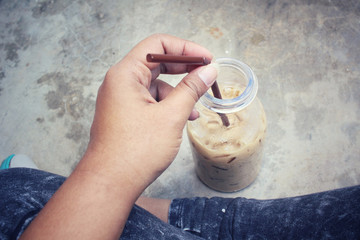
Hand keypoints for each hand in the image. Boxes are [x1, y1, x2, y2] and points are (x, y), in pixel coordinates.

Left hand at [20, 34, 217, 239]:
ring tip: (196, 108)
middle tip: (206, 73)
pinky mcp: (125, 115)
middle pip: (156, 63)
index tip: (206, 58)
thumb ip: (191, 89)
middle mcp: (120, 83)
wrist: (110, 183)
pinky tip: (183, 119)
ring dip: (177, 92)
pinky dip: (167, 106)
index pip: (157, 45)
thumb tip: (208, 70)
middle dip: (184, 68)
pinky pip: (150, 101)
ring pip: (155, 85)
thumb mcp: (171, 115)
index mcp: (125, 74)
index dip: (185, 48)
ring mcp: (121, 99)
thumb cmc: (136, 150)